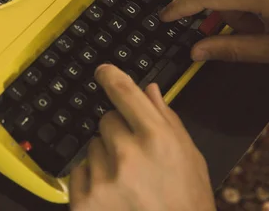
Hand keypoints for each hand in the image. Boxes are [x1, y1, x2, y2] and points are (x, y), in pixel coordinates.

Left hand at [69, 64, 214, 210]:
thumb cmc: (186, 204)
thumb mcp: (189, 159)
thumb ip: (168, 120)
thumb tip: (149, 90)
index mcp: (157, 139)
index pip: (124, 92)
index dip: (110, 76)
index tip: (102, 71)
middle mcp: (127, 154)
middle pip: (105, 120)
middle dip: (117, 132)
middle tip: (135, 158)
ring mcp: (103, 178)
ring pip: (92, 146)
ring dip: (104, 158)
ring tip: (127, 183)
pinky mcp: (84, 199)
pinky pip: (79, 171)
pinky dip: (92, 179)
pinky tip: (114, 196)